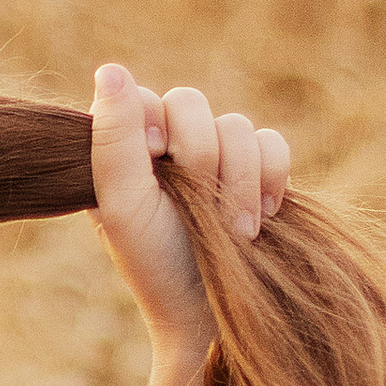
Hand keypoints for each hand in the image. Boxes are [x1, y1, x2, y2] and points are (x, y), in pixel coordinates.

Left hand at [90, 63, 289, 354]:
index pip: (147, 97)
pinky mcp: (260, 173)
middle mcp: (169, 149)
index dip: (158, 127)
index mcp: (127, 152)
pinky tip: (263, 216)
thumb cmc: (156, 264)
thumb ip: (114, 138)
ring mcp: (217, 159)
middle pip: (195, 103)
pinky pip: (274, 144)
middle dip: (203, 159)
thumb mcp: (124, 204)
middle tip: (199, 207)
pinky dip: (272, 178)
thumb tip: (111, 69)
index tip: (156, 163)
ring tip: (236, 231)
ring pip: (238, 125)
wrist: (213, 316)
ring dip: (240, 181)